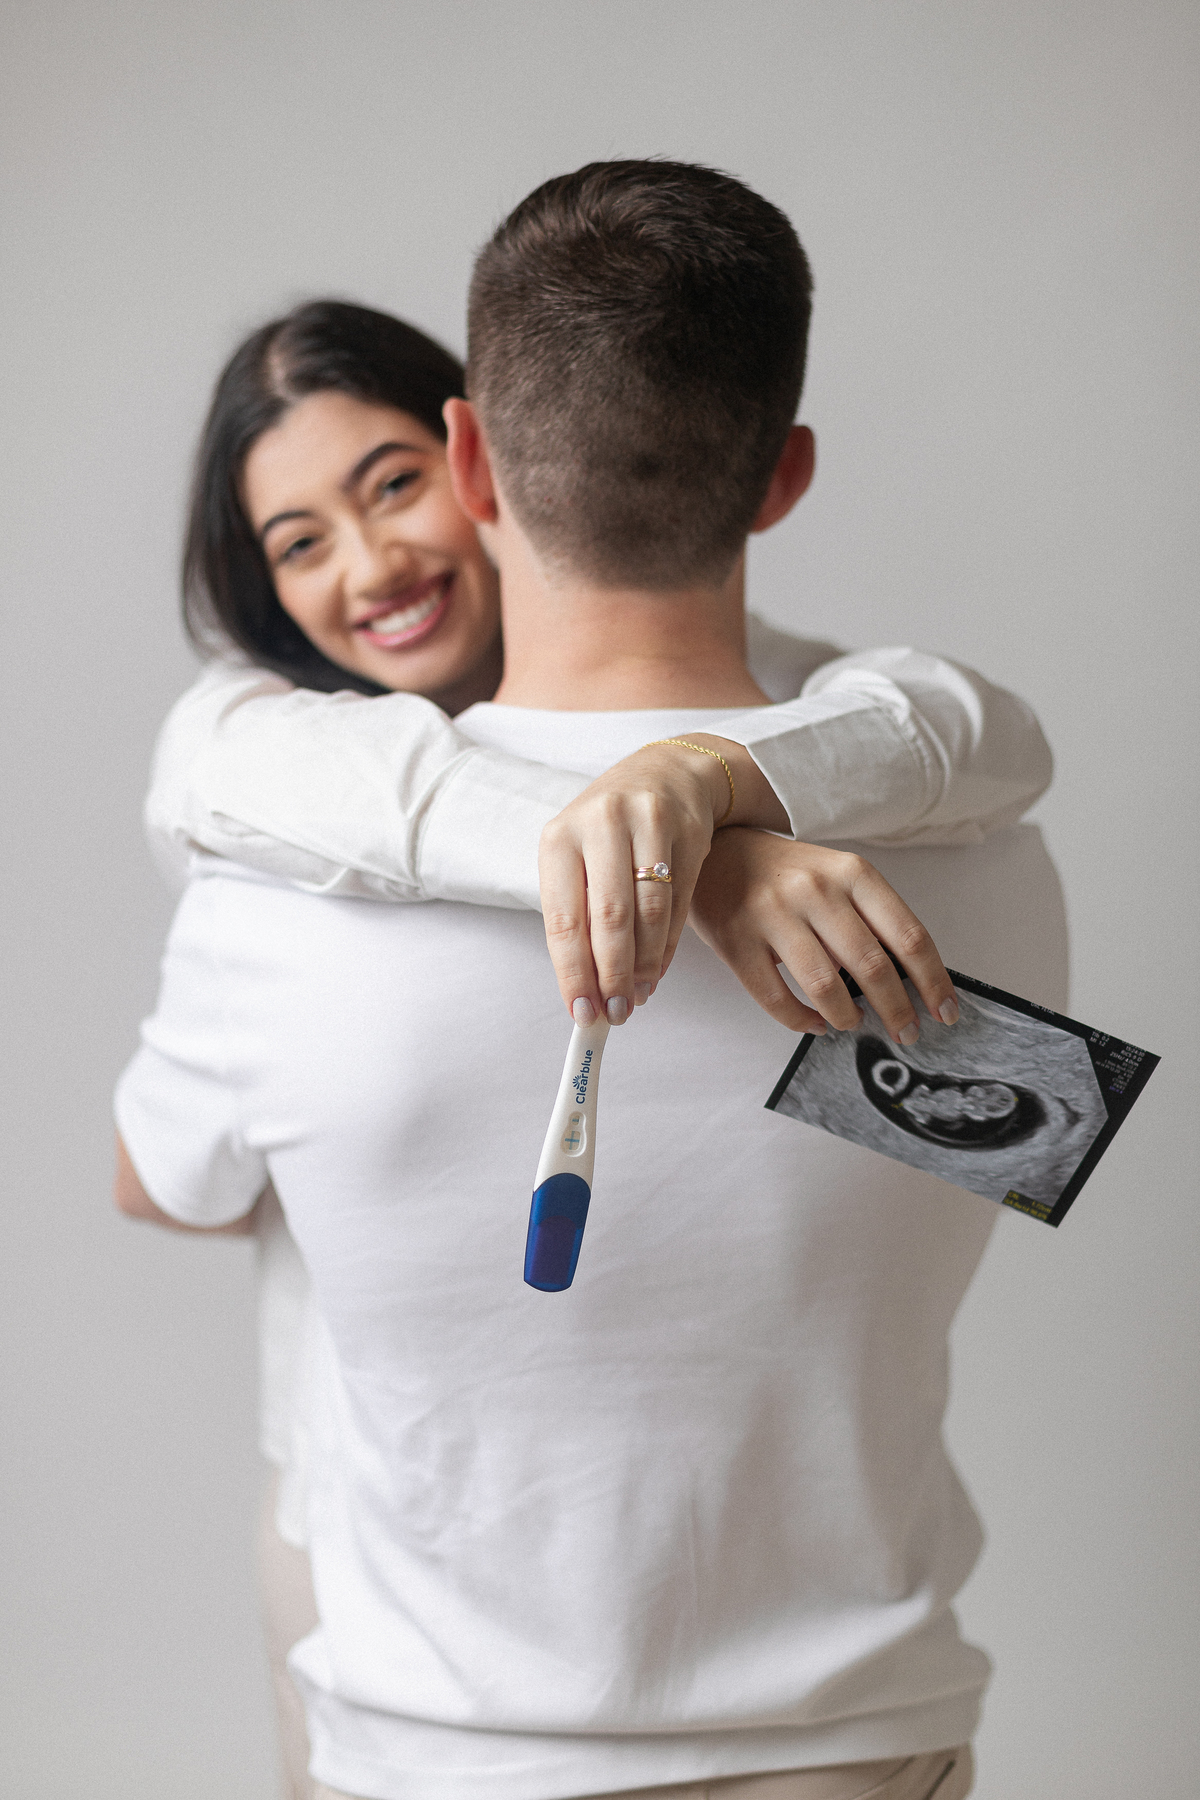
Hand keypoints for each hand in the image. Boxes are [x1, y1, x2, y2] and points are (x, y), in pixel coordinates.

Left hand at [538, 733, 789, 1023]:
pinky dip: (666, 945)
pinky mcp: (687, 831)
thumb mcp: (578, 858)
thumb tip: (584, 990)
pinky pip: (678, 903)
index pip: (563, 919)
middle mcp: (600, 824)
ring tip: (639, 995)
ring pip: (648, 914)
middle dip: (613, 976)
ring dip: (644, 966)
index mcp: (559, 837)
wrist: (669, 773)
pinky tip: (658, 968)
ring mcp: (647, 823)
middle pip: (609, 919)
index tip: (581, 1012)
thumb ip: (578, 917)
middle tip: (616, 1012)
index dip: (573, 974)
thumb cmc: (610, 829)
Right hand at [687, 828, 958, 1042]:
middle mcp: (816, 891)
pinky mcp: (738, 941)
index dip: (933, 982)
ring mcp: (774, 915)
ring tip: (853, 1024)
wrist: (719, 850)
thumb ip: (870, 920)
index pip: (909, 936)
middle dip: (897, 1011)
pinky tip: (815, 1023)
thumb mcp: (838, 877)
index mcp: (852, 873)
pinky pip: (777, 999)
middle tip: (906, 1033)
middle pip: (873, 967)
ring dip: (847, 1018)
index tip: (945, 1012)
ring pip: (826, 988)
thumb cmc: (788, 873)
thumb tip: (908, 984)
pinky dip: (802, 1022)